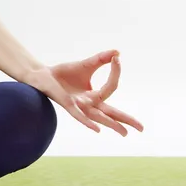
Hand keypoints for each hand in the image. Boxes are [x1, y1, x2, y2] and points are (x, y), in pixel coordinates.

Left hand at [24, 50, 142, 135]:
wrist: (43, 75)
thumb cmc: (63, 74)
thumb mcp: (87, 65)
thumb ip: (101, 59)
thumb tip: (117, 53)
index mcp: (93, 96)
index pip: (111, 87)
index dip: (115, 72)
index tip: (117, 59)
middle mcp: (88, 103)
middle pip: (110, 113)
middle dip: (125, 120)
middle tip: (142, 128)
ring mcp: (78, 105)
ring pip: (98, 117)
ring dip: (111, 124)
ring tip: (124, 133)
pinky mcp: (67, 105)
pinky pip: (79, 115)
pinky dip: (88, 122)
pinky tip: (97, 129)